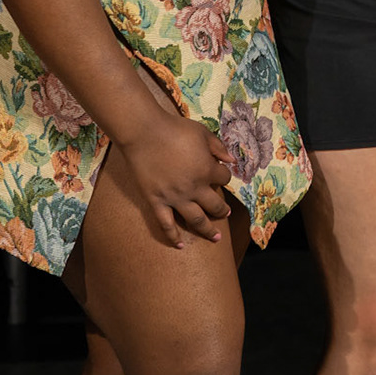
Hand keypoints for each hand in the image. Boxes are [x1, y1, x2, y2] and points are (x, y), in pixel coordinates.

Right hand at [120, 113, 235, 247]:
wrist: (144, 133)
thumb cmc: (175, 129)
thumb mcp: (203, 133)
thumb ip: (218, 147)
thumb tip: (231, 160)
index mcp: (207, 170)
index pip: (224, 179)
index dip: (224, 177)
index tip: (221, 175)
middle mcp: (194, 188)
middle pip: (214, 205)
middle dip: (222, 210)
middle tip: (225, 214)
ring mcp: (175, 197)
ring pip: (195, 219)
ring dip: (207, 230)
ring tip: (215, 237)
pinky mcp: (156, 202)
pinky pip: (166, 224)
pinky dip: (173, 237)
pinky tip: (180, 245)